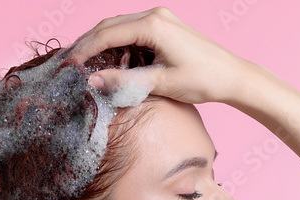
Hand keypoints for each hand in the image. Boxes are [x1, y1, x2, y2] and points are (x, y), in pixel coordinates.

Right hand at [64, 7, 250, 104]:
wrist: (231, 76)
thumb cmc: (202, 80)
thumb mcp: (159, 83)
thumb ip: (124, 81)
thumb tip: (92, 81)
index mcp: (152, 25)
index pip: (107, 34)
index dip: (84, 50)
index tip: (68, 66)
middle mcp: (155, 15)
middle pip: (109, 25)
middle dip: (88, 44)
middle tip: (69, 64)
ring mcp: (160, 18)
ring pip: (119, 27)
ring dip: (101, 44)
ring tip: (84, 64)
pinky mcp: (164, 26)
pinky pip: (131, 31)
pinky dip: (117, 44)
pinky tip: (109, 61)